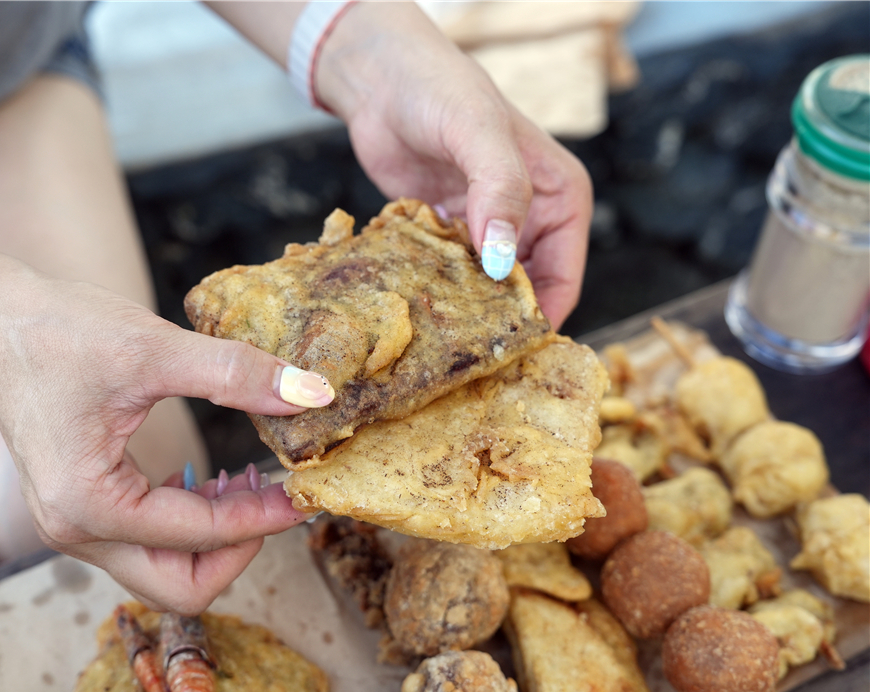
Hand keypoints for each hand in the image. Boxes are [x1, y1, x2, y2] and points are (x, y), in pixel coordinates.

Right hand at [0, 273, 321, 613]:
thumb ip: (236, 374)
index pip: (200, 538)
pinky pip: (147, 542)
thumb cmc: (58, 330)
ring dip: (215, 537)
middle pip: (180, 586)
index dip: (264, 518)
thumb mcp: (155, 348)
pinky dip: (189, 523)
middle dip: (238, 549)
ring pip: (164, 569)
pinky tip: (213, 480)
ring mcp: (72, 526)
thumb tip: (312, 394)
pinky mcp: (79, 509)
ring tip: (250, 481)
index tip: (306, 493)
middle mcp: (74, 531)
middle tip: (275, 497)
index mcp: (88, 505)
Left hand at [316, 4, 592, 329]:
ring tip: (437, 345)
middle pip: (523, 295)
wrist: (381, 78)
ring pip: (484, 291)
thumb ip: (498, 191)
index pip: (562, 281)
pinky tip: (415, 312)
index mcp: (560, 200)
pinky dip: (436, 293)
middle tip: (464, 360)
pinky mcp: (447, 234)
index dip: (539, 321)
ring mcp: (485, 230)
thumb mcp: (478, 133)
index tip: (505, 356)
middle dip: (498, 325)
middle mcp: (529, 220)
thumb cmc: (440, 90)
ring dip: (464, 314)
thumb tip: (504, 264)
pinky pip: (448, 277)